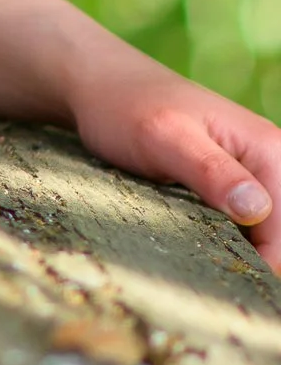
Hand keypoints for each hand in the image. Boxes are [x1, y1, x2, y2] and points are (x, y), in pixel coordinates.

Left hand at [67, 32, 280, 270]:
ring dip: (238, 255)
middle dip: (251, 262)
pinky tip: (198, 247)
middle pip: (278, 239)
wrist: (102, 86)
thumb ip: (210, 171)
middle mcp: (273, 163)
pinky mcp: (233, 185)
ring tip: (200, 262)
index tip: (216, 279)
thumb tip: (257, 210)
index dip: (260, 266)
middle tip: (204, 272)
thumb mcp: (164, 138)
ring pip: (263, 235)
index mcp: (271, 151)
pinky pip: (245, 226)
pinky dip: (227, 242)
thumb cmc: (127, 108)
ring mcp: (253, 175)